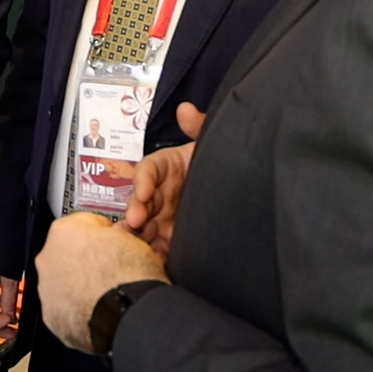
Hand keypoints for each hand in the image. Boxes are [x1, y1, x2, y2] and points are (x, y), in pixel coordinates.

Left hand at [34, 214, 166, 353]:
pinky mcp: (52, 316)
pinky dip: (78, 310)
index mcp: (65, 231)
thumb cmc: (131, 276)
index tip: (110, 242)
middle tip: (110, 271)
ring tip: (106, 294)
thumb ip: (115, 235)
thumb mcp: (132, 238)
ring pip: (62, 283)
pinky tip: (98, 311)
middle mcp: (48, 257)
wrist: (129, 313)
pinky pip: (64, 309)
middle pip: (67, 254)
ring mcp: (47, 288)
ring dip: (80, 287)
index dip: (102, 234)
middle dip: (86, 261)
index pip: (83, 224)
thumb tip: (118, 240)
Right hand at [121, 103, 205, 254]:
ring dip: (138, 235)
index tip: (144, 192)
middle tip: (134, 222)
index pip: (148, 171)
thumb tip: (186, 109)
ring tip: (135, 245)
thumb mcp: (209, 143)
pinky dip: (156, 256)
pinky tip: (156, 262)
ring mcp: (165, 218)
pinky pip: (160, 249)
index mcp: (166, 169)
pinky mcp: (173, 240)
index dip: (143, 181)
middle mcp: (160, 194)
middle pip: (141, 202)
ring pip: (145, 227)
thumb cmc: (218, 164)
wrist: (238, 196)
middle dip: (135, 211)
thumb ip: (199, 127)